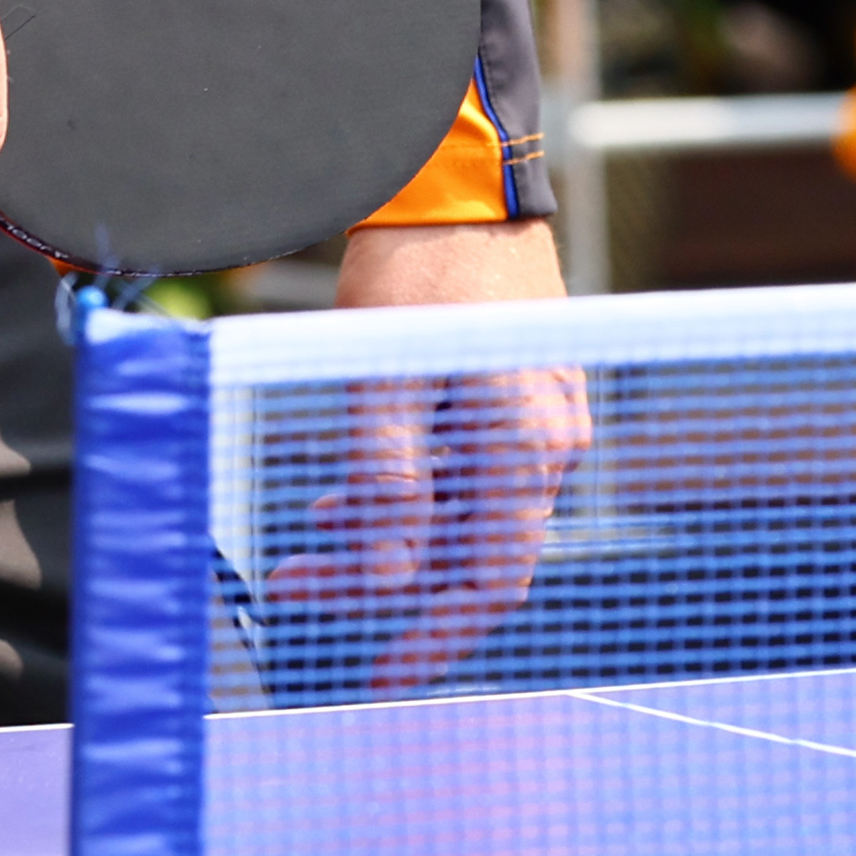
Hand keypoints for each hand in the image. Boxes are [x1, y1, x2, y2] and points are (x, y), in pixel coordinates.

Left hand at [259, 221, 585, 693]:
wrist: (460, 180)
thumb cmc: (419, 271)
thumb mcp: (382, 380)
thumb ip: (387, 485)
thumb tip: (392, 579)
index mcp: (525, 446)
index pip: (490, 581)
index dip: (434, 637)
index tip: (377, 674)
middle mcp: (552, 440)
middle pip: (471, 552)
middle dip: (385, 581)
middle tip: (303, 587)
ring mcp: (547, 415)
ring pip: (467, 511)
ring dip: (391, 532)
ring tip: (309, 536)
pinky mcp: (530, 392)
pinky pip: (475, 469)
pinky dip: (414, 489)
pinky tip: (349, 489)